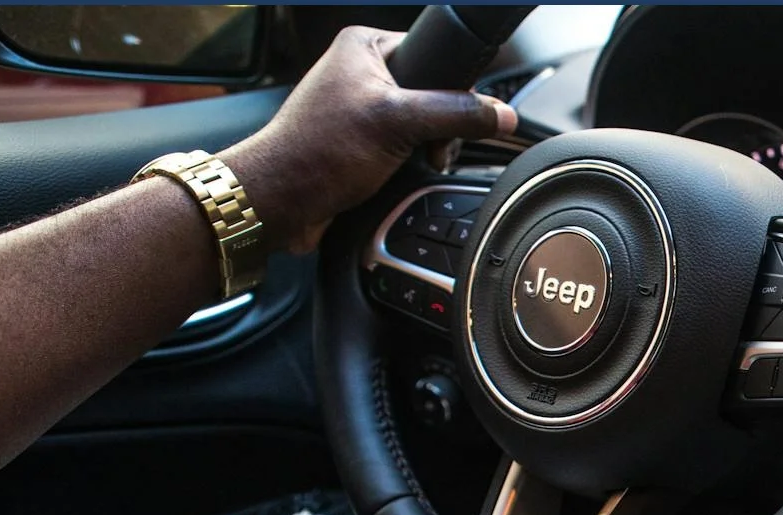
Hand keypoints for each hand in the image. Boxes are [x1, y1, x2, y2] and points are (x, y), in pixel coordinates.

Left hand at [220, 27, 516, 253]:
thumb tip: (501, 114)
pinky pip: (408, 146)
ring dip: (429, 149)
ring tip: (413, 162)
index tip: (452, 117)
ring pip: (424, 123)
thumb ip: (456, 114)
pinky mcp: (364, 141)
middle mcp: (362, 72)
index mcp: (365, 46)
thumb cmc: (317, 152)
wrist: (282, 201)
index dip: (452, 88)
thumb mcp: (397, 123)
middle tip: (429, 147)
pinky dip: (413, 163)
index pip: (434, 54)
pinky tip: (401, 174)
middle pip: (435, 92)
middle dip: (441, 127)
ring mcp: (363, 107)